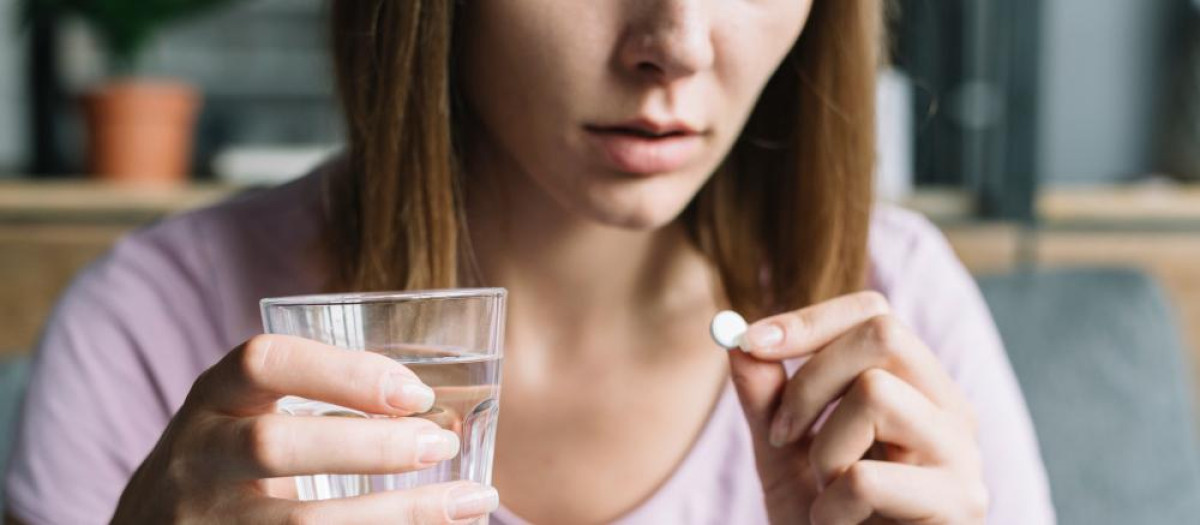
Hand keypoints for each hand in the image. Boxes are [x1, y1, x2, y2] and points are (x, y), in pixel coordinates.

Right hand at [111, 334, 498, 523]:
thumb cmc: (227, 466)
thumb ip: (310, 403)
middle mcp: (197, 460)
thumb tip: (435, 409)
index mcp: (212, 400)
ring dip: (397, 514)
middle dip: (371, 446)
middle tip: (441, 444)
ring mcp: (205, 523)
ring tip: (471, 502)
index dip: (343, 372)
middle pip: (277, 447)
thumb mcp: (243, 417)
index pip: (265, 362)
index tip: (413, 391)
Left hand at [729, 292, 987, 523]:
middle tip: (780, 435)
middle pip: (885, 334)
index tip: (751, 343)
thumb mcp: (784, 458)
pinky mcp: (958, 506)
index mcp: (916, 390)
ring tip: (825, 494)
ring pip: (877, 393)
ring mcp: (962, 457)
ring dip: (824, 450)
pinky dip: (829, 508)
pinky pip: (866, 477)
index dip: (810, 320)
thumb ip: (765, 401)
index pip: (875, 315)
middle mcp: (950, 412)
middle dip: (810, 379)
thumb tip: (737, 343)